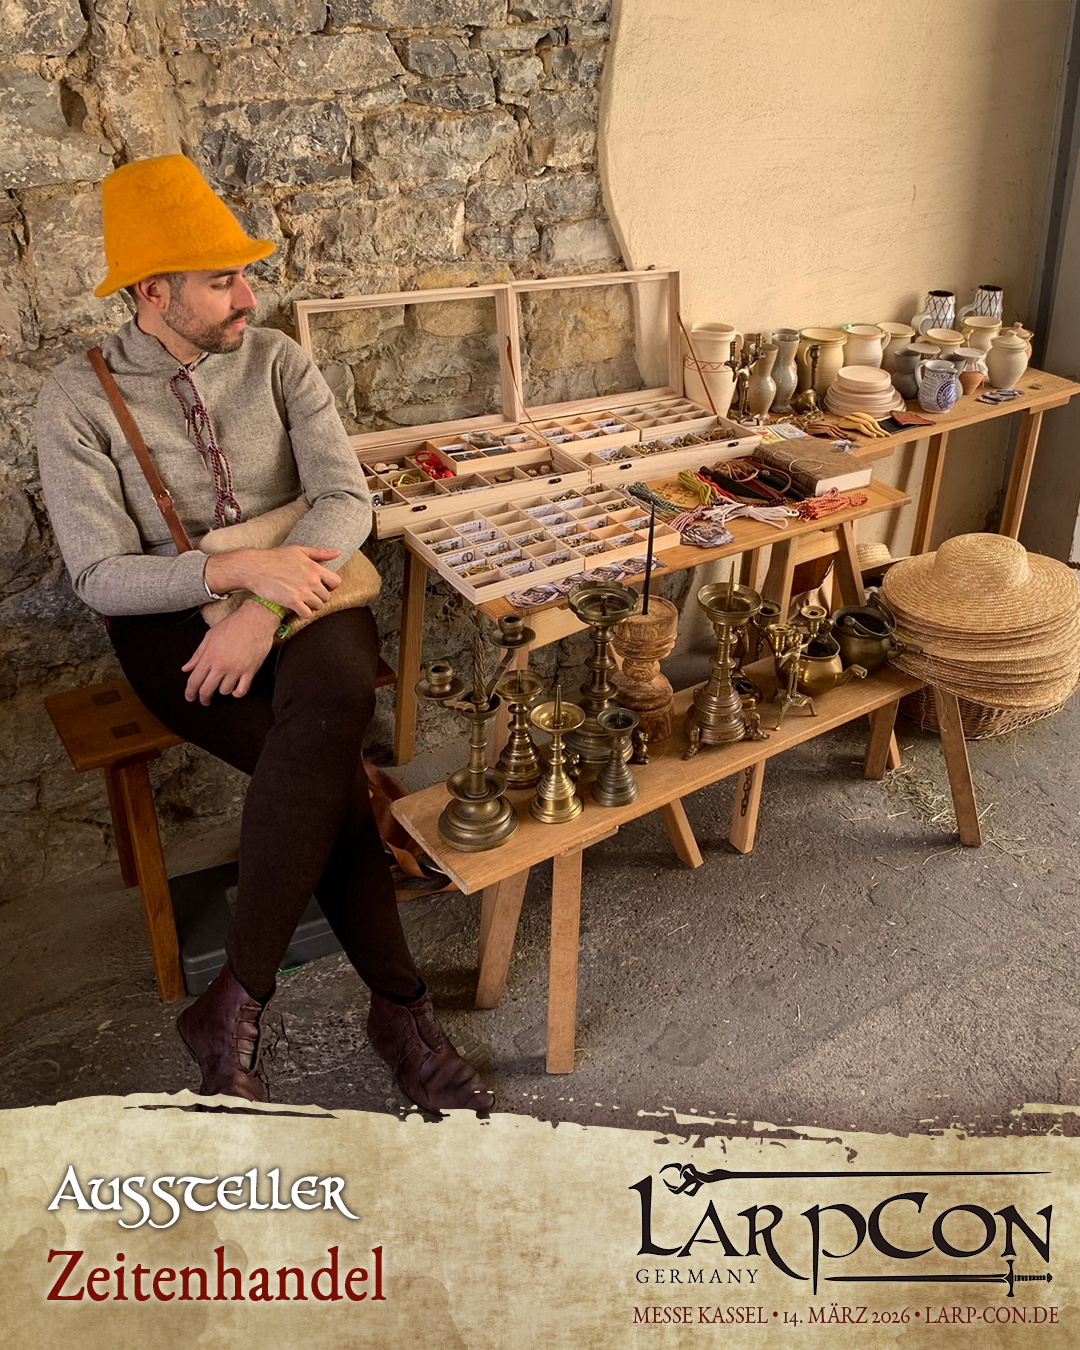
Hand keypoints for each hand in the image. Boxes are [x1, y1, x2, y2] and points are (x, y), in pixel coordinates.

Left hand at [182, 601, 278, 704]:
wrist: (255, 619)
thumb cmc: (232, 625)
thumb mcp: (210, 637)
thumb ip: (197, 654)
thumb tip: (186, 668)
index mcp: (209, 656)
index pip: (194, 680)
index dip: (190, 692)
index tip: (190, 697)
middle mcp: (221, 665)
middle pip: (207, 690)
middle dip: (203, 698)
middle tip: (204, 700)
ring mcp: (236, 669)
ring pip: (224, 691)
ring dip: (222, 690)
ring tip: (223, 684)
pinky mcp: (250, 671)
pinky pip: (242, 690)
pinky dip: (237, 693)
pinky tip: (235, 689)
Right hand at [205, 545, 342, 619]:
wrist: (255, 567)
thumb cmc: (275, 557)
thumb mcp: (299, 550)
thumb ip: (320, 553)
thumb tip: (338, 553)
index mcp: (314, 568)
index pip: (336, 582)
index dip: (330, 585)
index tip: (321, 586)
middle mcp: (311, 581)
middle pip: (326, 597)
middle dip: (319, 596)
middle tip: (308, 594)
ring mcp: (302, 592)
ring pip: (318, 606)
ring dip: (312, 605)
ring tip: (302, 600)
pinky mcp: (292, 602)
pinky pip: (307, 614)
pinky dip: (303, 612)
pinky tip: (297, 607)